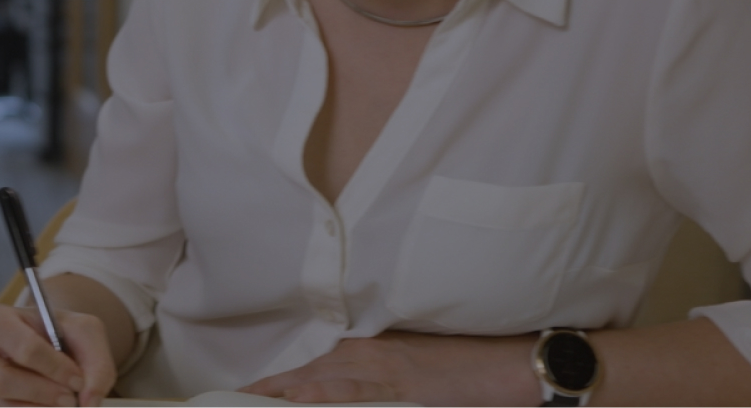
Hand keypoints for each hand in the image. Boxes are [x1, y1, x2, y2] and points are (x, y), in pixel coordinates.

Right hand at [0, 304, 116, 406]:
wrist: (40, 339)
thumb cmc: (55, 331)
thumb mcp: (83, 331)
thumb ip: (95, 361)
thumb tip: (89, 400)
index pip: (24, 348)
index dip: (55, 369)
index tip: (78, 379)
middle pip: (2, 381)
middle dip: (44, 393)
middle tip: (70, 398)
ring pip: (1, 405)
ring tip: (61, 403)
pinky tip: (46, 406)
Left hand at [236, 331, 540, 405]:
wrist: (518, 360)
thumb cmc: (472, 367)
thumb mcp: (418, 373)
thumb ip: (383, 381)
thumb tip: (354, 393)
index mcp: (373, 351)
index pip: (315, 369)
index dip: (277, 384)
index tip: (246, 394)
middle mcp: (372, 355)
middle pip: (309, 373)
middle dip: (269, 389)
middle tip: (232, 398)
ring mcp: (387, 369)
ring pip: (324, 382)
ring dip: (285, 392)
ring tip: (249, 399)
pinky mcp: (405, 385)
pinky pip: (357, 393)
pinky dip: (326, 395)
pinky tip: (300, 398)